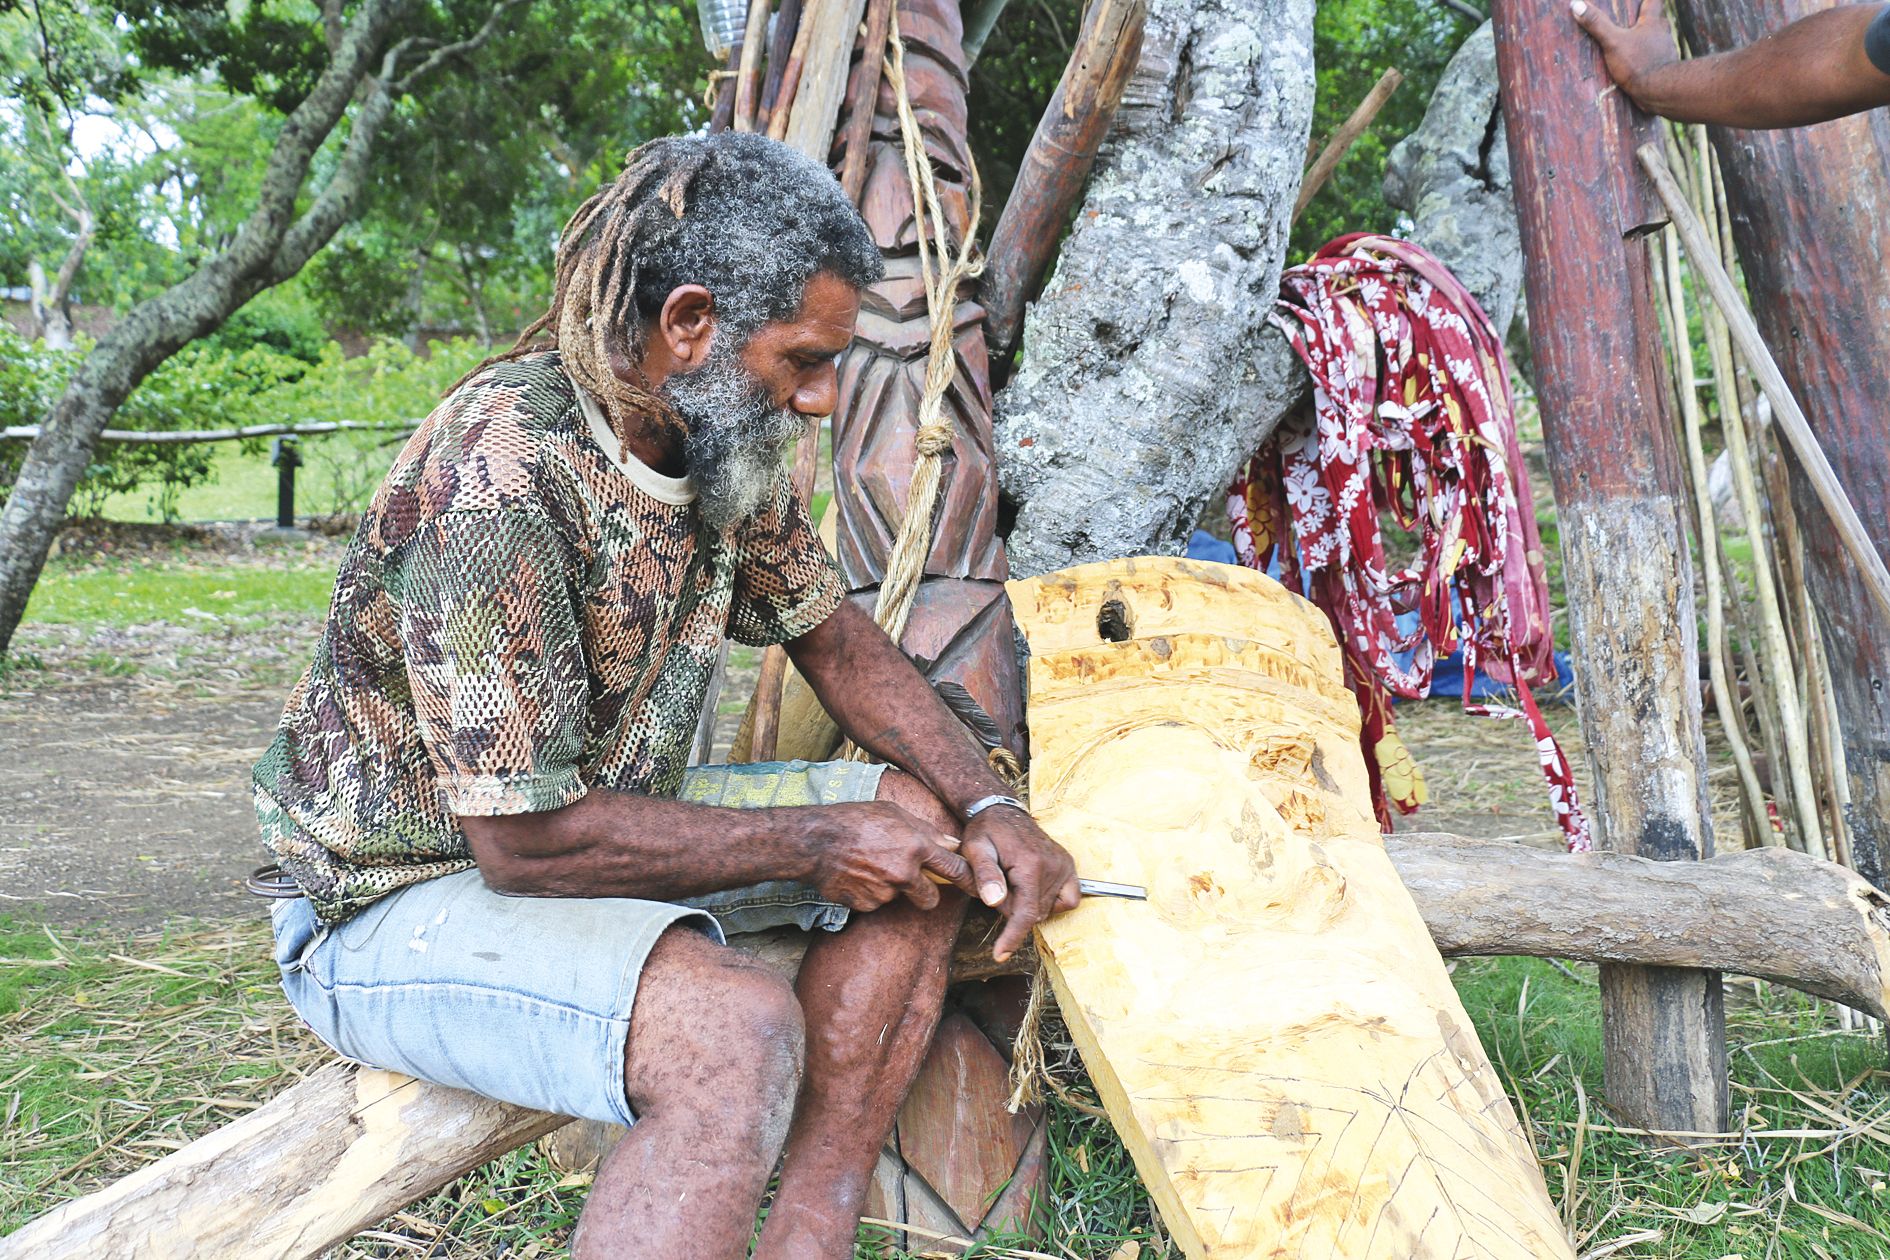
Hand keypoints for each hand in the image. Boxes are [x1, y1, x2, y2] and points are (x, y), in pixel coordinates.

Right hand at [810, 802, 977, 912]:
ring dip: (892, 889)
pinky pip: (877, 903)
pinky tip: (857, 876)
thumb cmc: (854, 819)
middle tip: (910, 881)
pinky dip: (870, 894)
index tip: (977, 888)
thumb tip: (952, 844)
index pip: (954, 869)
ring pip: (899, 898)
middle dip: (925, 894)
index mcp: (916, 847)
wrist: (815, 841)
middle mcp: (904, 873)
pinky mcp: (867, 905)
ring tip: (871, 867)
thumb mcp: (894, 813)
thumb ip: (926, 831)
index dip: (968, 881)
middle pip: (930, 899)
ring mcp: (885, 892)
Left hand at [957, 806, 1080, 962]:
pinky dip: (1050, 902)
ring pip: (1047, 909)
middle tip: (996, 886)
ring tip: (1011, 881)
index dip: (1012, 938)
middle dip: (1012, 910)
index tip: (1000, 955)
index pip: (1025, 914)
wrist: (1003, 810)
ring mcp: (1064, 866)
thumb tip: (995, 902)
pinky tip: (1033, 889)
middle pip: (1034, 913)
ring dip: (1028, 904)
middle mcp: (1053, 866)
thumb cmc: (986, 831)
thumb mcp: (975, 849)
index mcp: (1031, 865)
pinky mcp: (1069, 866)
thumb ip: (985, 875)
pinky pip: (1068, 899)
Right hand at [1570, 0, 1679, 104]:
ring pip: (1656, 40)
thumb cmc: (1638, 63)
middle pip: (1656, 20)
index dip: (1647, 0)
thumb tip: (1576, 5)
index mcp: (1653, 22)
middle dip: (1645, 20)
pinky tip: (1637, 67)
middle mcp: (1663, 34)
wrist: (1660, 91)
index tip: (1641, 1)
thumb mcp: (1613, 43)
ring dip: (1646, 41)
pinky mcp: (1664, 69)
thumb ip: (1597, 24)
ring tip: (1631, 46)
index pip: (1654, 1)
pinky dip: (1647, 60)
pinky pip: (1655, 60)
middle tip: (1632, 20)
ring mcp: (1666, 52)